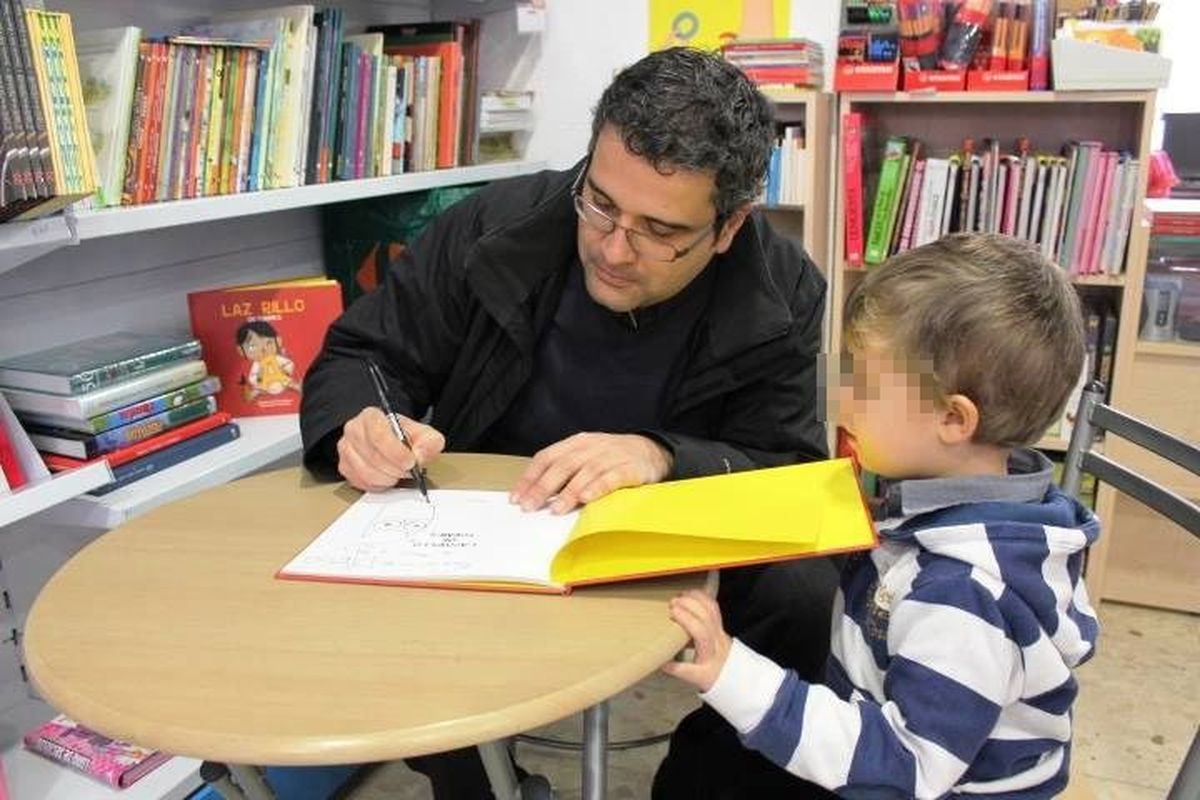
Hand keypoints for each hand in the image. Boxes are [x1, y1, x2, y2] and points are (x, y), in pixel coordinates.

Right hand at [337, 407, 445, 491]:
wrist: (392, 442)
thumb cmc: (404, 437)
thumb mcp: (424, 434)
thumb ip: (429, 442)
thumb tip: (420, 456)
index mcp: (372, 416)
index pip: (378, 434)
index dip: (396, 452)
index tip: (410, 462)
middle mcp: (354, 430)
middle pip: (373, 456)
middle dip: (396, 468)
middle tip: (408, 470)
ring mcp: (346, 449)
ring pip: (366, 472)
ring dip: (388, 478)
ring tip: (398, 473)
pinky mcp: (344, 467)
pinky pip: (361, 482)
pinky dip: (378, 485)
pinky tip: (387, 477)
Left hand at [509, 433, 672, 513]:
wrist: (653, 450)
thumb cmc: (612, 457)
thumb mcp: (586, 456)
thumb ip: (564, 470)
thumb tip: (535, 495)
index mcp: (576, 442)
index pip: (546, 457)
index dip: (530, 477)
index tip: (516, 497)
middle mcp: (591, 447)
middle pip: (562, 465)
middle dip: (543, 487)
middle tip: (529, 506)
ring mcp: (611, 456)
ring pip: (585, 472)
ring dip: (568, 492)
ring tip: (555, 509)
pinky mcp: (630, 468)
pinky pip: (611, 478)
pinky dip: (597, 488)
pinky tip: (586, 499)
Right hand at [661, 590, 731, 691]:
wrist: (732, 673)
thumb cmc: (713, 675)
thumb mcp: (696, 678)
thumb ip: (679, 670)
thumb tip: (662, 663)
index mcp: (710, 652)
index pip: (700, 632)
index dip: (686, 619)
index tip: (672, 612)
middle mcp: (717, 637)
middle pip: (707, 615)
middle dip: (689, 604)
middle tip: (672, 602)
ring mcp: (720, 628)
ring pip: (712, 608)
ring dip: (696, 598)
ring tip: (680, 595)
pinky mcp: (719, 623)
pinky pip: (714, 606)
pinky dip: (703, 596)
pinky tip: (692, 594)